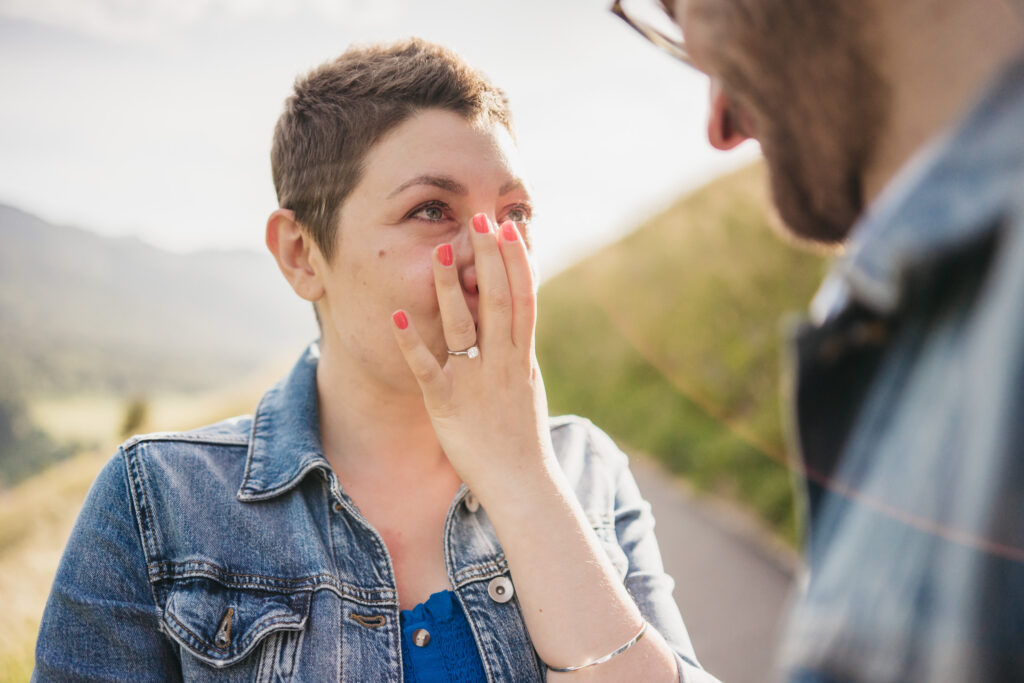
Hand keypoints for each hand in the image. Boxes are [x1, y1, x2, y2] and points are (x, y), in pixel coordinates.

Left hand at [391, 213, 555, 500]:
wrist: (522, 484)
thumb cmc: (521, 435)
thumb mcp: (526, 383)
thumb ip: (516, 349)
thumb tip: (516, 316)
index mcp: (522, 357)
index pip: (525, 299)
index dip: (518, 261)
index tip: (512, 226)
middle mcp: (503, 364)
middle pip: (499, 302)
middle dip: (490, 258)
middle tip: (482, 218)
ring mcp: (476, 383)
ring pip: (465, 327)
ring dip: (453, 288)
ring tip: (441, 252)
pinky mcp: (448, 404)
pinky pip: (427, 369)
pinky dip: (412, 342)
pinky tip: (396, 315)